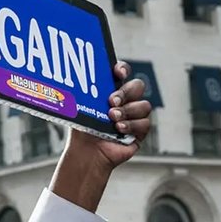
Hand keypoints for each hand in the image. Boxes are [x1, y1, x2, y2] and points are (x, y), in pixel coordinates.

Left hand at [50, 63, 150, 213]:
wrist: (87, 152)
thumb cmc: (83, 128)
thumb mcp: (82, 107)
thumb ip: (85, 92)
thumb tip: (75, 76)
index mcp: (112, 89)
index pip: (123, 72)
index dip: (123, 69)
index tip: (117, 71)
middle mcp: (126, 100)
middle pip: (137, 86)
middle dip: (125, 92)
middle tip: (111, 101)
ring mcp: (135, 115)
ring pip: (144, 105)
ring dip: (127, 111)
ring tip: (112, 118)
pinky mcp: (140, 131)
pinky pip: (144, 123)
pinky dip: (131, 125)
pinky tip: (119, 129)